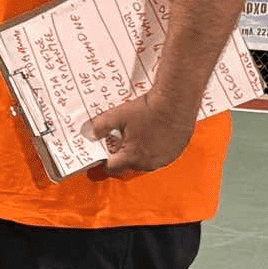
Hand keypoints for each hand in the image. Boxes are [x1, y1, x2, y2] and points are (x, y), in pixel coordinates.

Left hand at [80, 93, 196, 178]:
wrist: (175, 100)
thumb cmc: (148, 109)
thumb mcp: (117, 115)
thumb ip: (100, 126)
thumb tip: (91, 133)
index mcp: (132, 157)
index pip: (112, 168)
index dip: (105, 161)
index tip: (104, 154)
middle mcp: (149, 163)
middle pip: (130, 165)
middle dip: (124, 154)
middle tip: (122, 138)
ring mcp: (165, 159)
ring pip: (147, 161)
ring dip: (141, 152)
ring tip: (138, 134)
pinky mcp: (176, 152)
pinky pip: (162, 155)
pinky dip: (156, 148)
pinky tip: (154, 133)